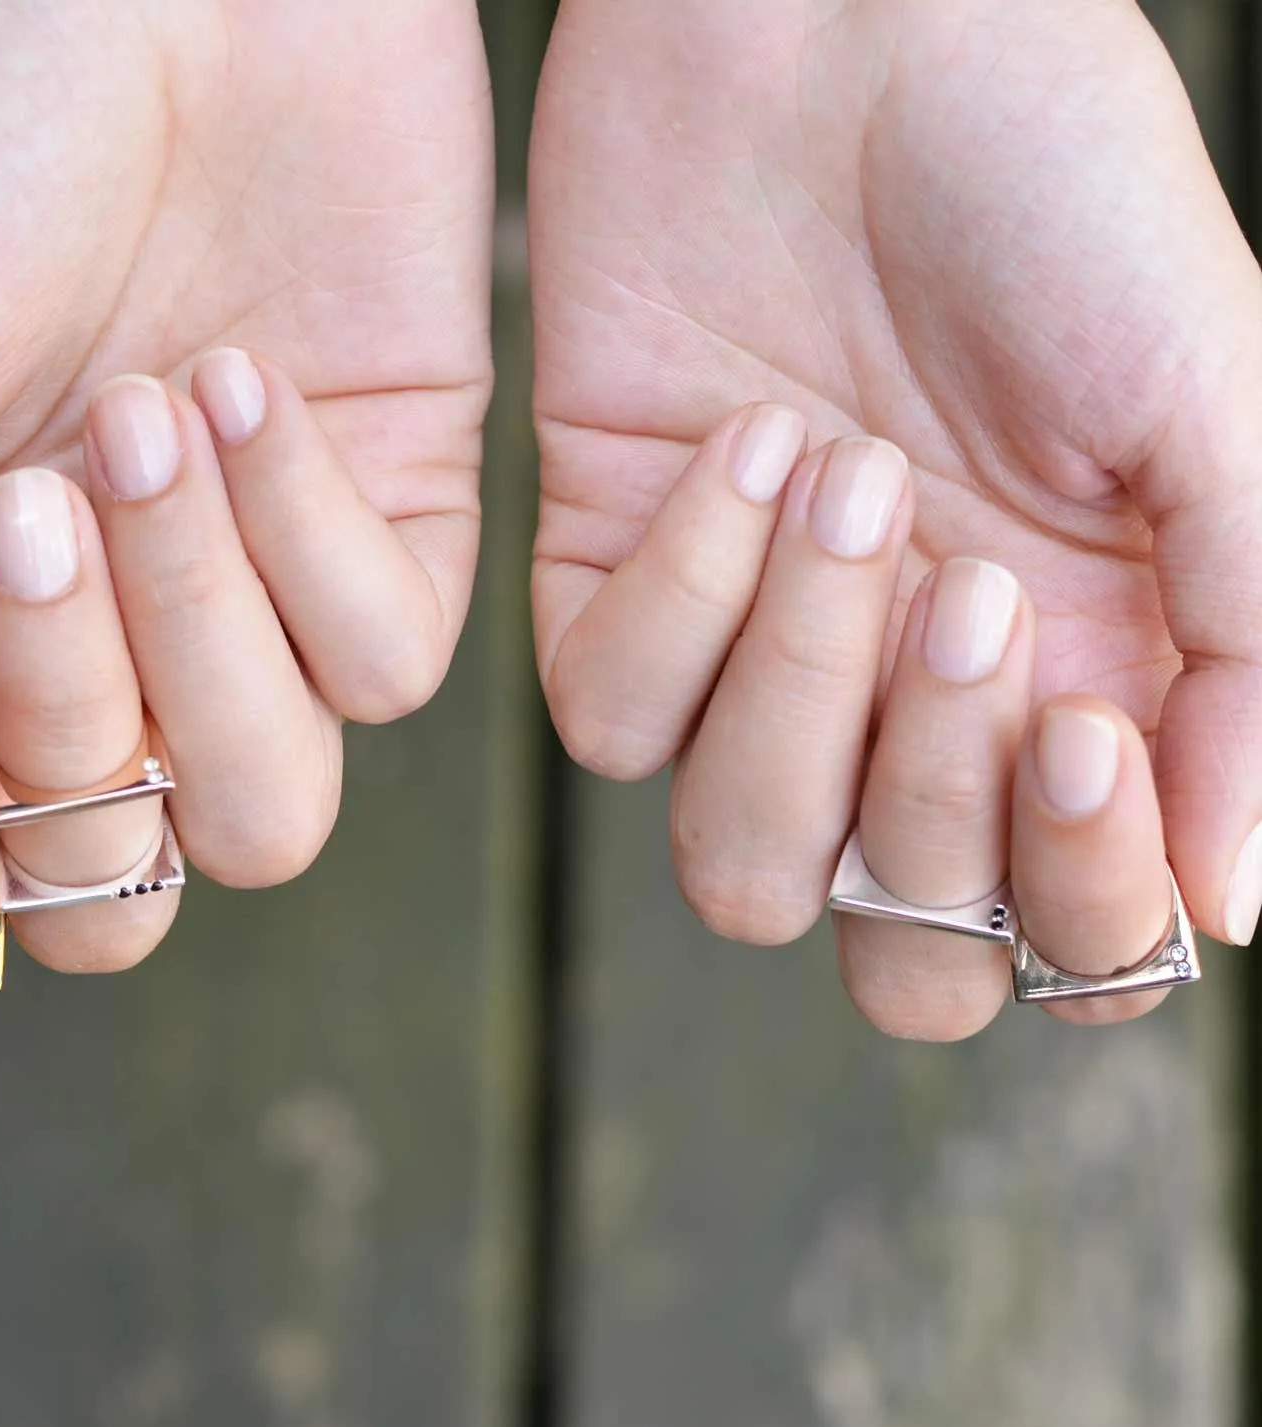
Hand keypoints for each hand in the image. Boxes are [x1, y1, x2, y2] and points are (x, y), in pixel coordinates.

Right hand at [0, 353, 407, 973]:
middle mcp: (113, 664)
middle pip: (120, 889)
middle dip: (73, 733)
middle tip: (29, 523)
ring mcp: (262, 620)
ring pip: (267, 813)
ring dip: (197, 634)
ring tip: (139, 421)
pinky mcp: (399, 547)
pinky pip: (389, 667)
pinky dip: (308, 534)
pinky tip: (244, 382)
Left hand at [529, 0, 1261, 1033]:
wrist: (836, 21)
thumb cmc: (1045, 179)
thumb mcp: (1208, 397)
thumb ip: (1249, 657)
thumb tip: (1237, 901)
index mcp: (1075, 692)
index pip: (1072, 944)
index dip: (1076, 896)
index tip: (1084, 728)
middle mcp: (909, 715)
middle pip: (896, 953)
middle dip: (933, 812)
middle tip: (970, 589)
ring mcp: (753, 666)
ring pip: (740, 869)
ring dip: (801, 698)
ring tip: (851, 479)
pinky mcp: (612, 588)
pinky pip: (610, 718)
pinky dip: (675, 601)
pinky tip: (740, 444)